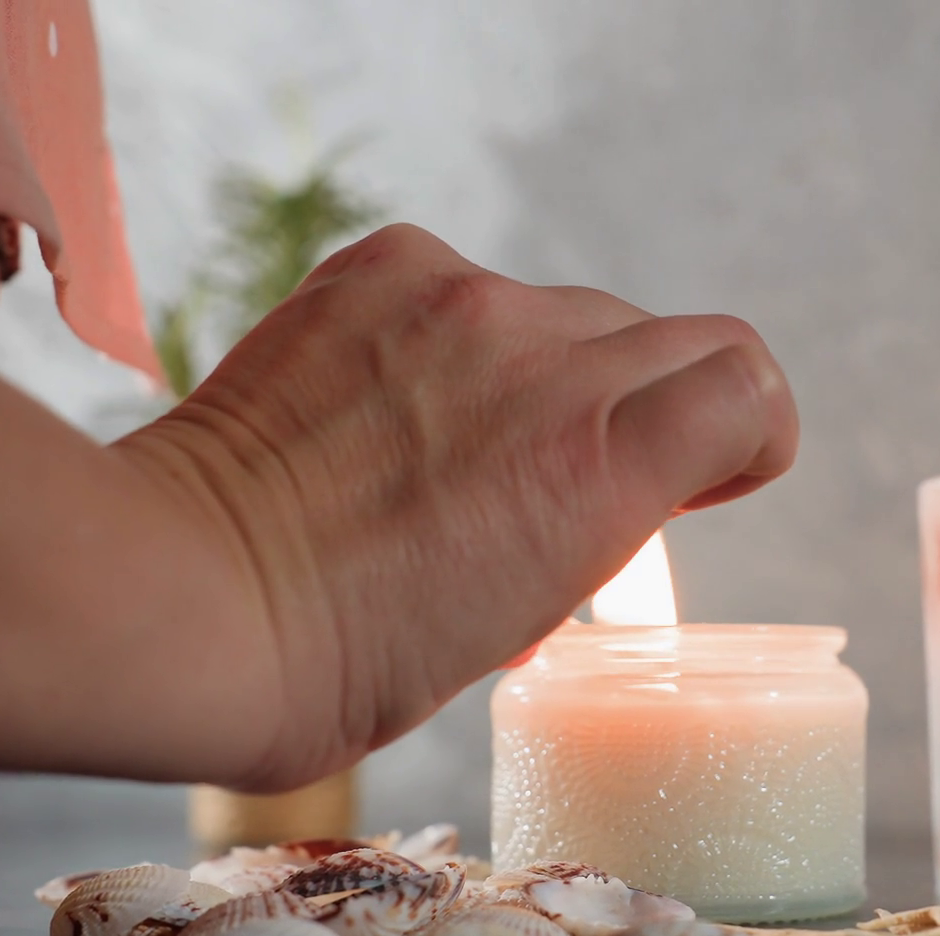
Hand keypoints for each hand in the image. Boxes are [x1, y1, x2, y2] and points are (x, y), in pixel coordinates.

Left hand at [119, 225, 796, 789]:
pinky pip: (466, 281)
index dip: (746, 437)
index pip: (749, 388)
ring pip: (567, 312)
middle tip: (580, 476)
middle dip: (650, 409)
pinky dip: (457, 334)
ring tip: (461, 451)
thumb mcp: (525, 616)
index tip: (708, 479)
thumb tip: (607, 479)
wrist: (190, 602)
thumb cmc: (350, 661)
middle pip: (671, 342)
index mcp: (601, 465)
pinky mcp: (380, 270)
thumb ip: (598, 516)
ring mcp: (458, 302)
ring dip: (549, 373)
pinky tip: (396, 402)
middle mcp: (546, 360)